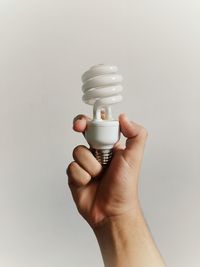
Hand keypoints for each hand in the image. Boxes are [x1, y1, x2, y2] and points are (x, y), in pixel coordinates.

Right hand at [67, 113, 147, 228]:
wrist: (112, 212)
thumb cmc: (125, 187)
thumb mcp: (134, 158)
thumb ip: (135, 134)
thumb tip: (123, 117)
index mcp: (110, 145)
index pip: (99, 125)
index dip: (91, 119)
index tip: (86, 121)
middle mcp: (96, 152)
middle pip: (83, 133)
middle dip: (82, 133)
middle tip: (86, 137)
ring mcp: (85, 163)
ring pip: (77, 152)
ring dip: (90, 165)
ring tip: (98, 176)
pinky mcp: (75, 175)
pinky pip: (72, 167)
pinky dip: (81, 176)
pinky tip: (89, 183)